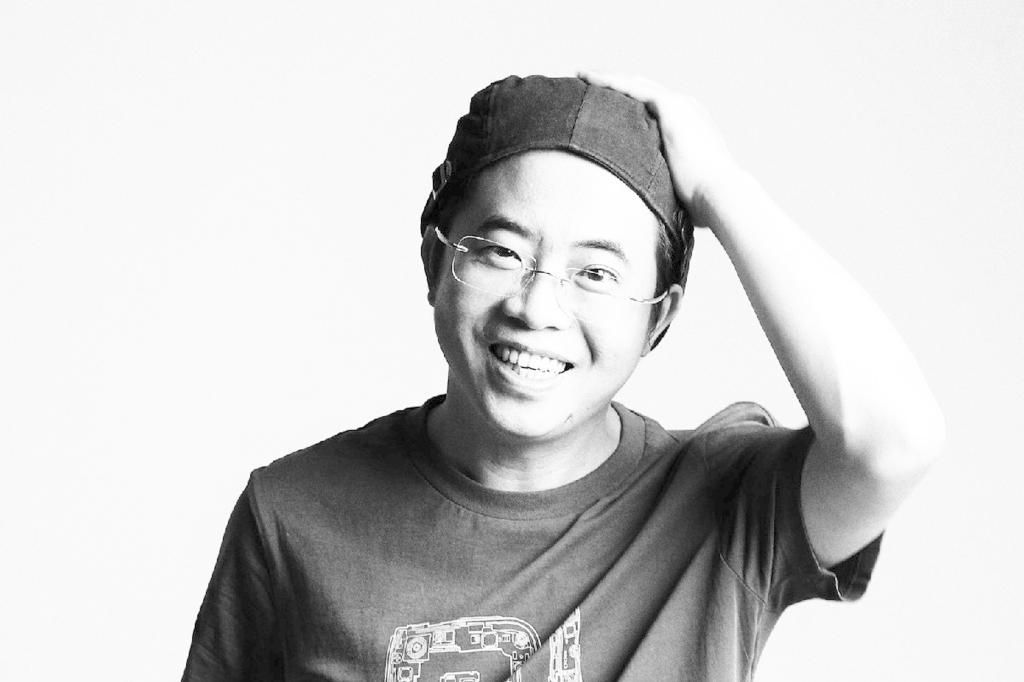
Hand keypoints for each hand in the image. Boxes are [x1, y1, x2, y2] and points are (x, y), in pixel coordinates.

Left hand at [578, 71, 740, 227]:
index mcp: (690, 126)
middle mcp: (687, 109)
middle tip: (587, 82)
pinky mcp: (672, 105)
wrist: (719, 194)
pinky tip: (589, 79)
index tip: (606, 107)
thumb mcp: (680, 190)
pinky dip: (610, 81)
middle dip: (615, 85)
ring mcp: (681, 104)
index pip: (654, 109)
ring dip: (607, 78)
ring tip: (582, 76)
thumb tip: (650, 208)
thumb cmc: (704, 203)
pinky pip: (633, 87)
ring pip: (636, 84)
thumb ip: (665, 188)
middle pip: (643, 90)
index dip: (629, 105)